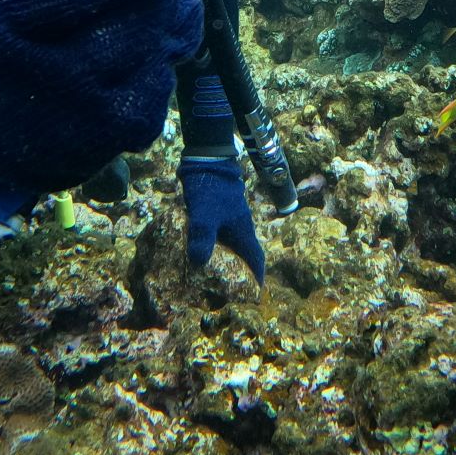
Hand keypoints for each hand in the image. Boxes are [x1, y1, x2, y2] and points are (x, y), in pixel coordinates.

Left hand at [181, 157, 264, 282]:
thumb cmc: (210, 189)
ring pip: (233, 245)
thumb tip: (198, 263)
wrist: (207, 160)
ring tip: (216, 275)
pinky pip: (221, 237)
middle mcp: (240, 227)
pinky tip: (203, 252)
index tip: (255, 294)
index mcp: (243, 231)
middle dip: (241, 273)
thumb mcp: (204, 215)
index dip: (256, 277)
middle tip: (231, 290)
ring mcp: (230, 219)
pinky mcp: (219, 213)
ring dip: (228, 260)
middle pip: (245, 255)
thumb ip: (202, 237)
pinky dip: (217, 248)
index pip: (255, 259)